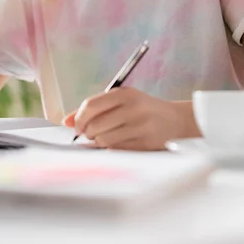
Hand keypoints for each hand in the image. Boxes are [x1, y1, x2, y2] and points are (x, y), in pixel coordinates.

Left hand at [63, 87, 183, 150]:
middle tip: (92, 134)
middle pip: (94, 125)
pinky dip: (111, 149)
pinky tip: (118, 143)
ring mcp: (139, 126)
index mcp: (124, 94)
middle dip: (88, 133)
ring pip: (103, 140)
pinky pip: (115, 150)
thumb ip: (95, 108)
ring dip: (99, 142)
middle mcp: (132, 108)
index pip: (90, 106)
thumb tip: (67, 121)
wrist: (176, 121)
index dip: (79, 119)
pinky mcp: (144, 143)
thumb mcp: (122, 101)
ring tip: (107, 138)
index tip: (77, 127)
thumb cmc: (143, 110)